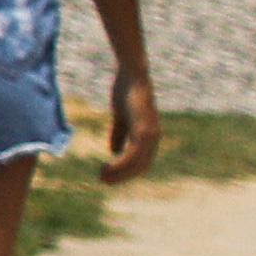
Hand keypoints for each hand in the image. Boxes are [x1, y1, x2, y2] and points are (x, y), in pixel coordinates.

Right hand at [100, 66, 160, 186]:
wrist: (132, 74)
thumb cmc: (126, 91)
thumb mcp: (120, 116)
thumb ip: (119, 134)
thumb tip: (114, 152)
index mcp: (149, 135)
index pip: (140, 161)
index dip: (125, 171)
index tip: (107, 174)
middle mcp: (153, 138)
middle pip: (140, 167)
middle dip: (122, 176)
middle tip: (102, 180)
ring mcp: (150, 135)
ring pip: (137, 164)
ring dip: (119, 173)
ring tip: (102, 177)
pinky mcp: (143, 131)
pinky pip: (132, 154)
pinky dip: (120, 164)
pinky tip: (107, 166)